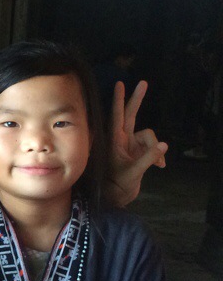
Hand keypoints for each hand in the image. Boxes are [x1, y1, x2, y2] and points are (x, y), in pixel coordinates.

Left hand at [107, 80, 167, 206]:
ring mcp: (132, 145)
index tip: (120, 84)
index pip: (117, 116)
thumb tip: (165, 144)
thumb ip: (148, 158)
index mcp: (115, 140)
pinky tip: (160, 166)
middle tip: (143, 82)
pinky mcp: (140, 152)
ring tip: (157, 164)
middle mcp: (123, 139)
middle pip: (131, 115)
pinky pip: (154, 147)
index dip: (119, 100)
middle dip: (137, 99)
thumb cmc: (118, 185)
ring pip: (150, 136)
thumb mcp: (133, 172)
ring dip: (156, 148)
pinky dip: (159, 155)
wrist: (117, 197)